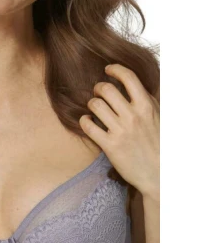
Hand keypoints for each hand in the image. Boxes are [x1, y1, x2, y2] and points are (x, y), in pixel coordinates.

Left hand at [79, 64, 159, 197]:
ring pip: (95, 105)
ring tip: (94, 108)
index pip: (128, 77)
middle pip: (106, 89)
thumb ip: (146, 100)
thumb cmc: (158, 144)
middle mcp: (133, 116)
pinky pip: (88, 126)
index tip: (108, 69)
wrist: (158, 173)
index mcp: (146, 106)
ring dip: (91, 104)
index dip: (115, 69)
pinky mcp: (109, 145)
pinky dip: (84, 120)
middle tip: (98, 92)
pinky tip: (87, 121)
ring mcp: (120, 131)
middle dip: (98, 88)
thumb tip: (134, 85)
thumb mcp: (157, 117)